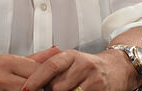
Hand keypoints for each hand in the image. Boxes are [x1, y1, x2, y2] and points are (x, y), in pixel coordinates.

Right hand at [0, 47, 60, 90]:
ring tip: (36, 88)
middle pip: (31, 84)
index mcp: (6, 62)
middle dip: (41, 86)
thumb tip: (57, 50)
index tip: (53, 79)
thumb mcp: (11, 59)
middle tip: (47, 86)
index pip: (35, 70)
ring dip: (32, 90)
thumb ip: (36, 58)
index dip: (47, 76)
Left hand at [22, 48, 136, 90]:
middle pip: (57, 86)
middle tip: (48, 90)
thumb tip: (27, 73)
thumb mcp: (69, 60)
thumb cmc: (87, 67)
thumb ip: (49, 64)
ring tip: (65, 90)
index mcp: (72, 56)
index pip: (51, 66)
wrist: (117, 68)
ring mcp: (94, 80)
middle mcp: (83, 65)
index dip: (36, 79)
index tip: (24, 89)